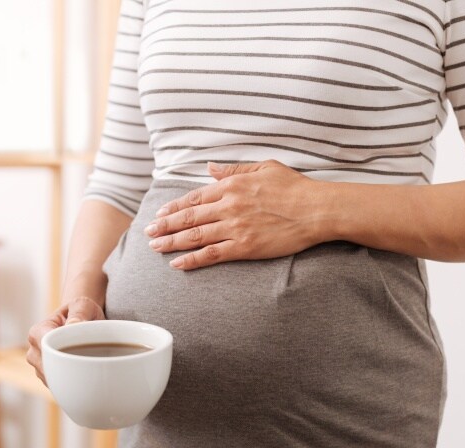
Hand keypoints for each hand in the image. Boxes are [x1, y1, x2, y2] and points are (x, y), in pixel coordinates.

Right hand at [26, 296, 104, 384]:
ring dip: (72, 374)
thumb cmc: (81, 311)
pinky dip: (71, 381)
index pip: (46, 349)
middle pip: (48, 368)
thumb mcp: (83, 305)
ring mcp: (39, 366)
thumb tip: (73, 325)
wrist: (82, 320)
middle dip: (70, 367)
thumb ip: (79, 313)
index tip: (83, 351)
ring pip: (53, 379)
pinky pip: (58, 384)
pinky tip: (84, 372)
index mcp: (38, 332)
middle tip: (91, 360)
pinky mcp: (49, 376)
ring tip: (89, 362)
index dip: (64, 352)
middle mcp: (34, 351)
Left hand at [144, 160, 327, 269]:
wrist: (316, 209)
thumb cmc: (295, 187)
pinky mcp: (245, 247)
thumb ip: (234, 169)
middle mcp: (228, 206)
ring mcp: (235, 227)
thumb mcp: (264, 167)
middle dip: (165, 225)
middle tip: (148, 232)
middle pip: (188, 217)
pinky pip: (212, 254)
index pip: (194, 197)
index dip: (174, 206)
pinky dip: (192, 259)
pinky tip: (177, 263)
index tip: (160, 213)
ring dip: (171, 242)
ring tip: (154, 246)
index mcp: (232, 185)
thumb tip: (209, 168)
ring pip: (195, 236)